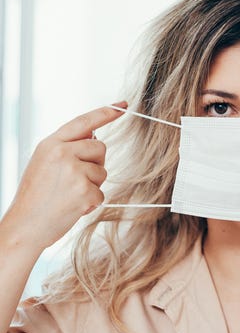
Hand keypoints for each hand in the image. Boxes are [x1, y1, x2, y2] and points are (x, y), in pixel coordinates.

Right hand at [2, 103, 126, 251]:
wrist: (24, 226)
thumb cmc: (36, 197)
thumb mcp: (43, 163)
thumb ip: (67, 148)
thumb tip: (95, 138)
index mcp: (50, 143)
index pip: (84, 122)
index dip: (106, 113)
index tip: (123, 106)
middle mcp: (61, 152)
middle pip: (100, 147)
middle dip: (95, 163)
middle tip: (75, 180)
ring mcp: (73, 170)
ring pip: (102, 171)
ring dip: (93, 185)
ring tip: (70, 195)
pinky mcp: (83, 190)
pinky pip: (101, 193)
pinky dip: (92, 203)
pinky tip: (73, 207)